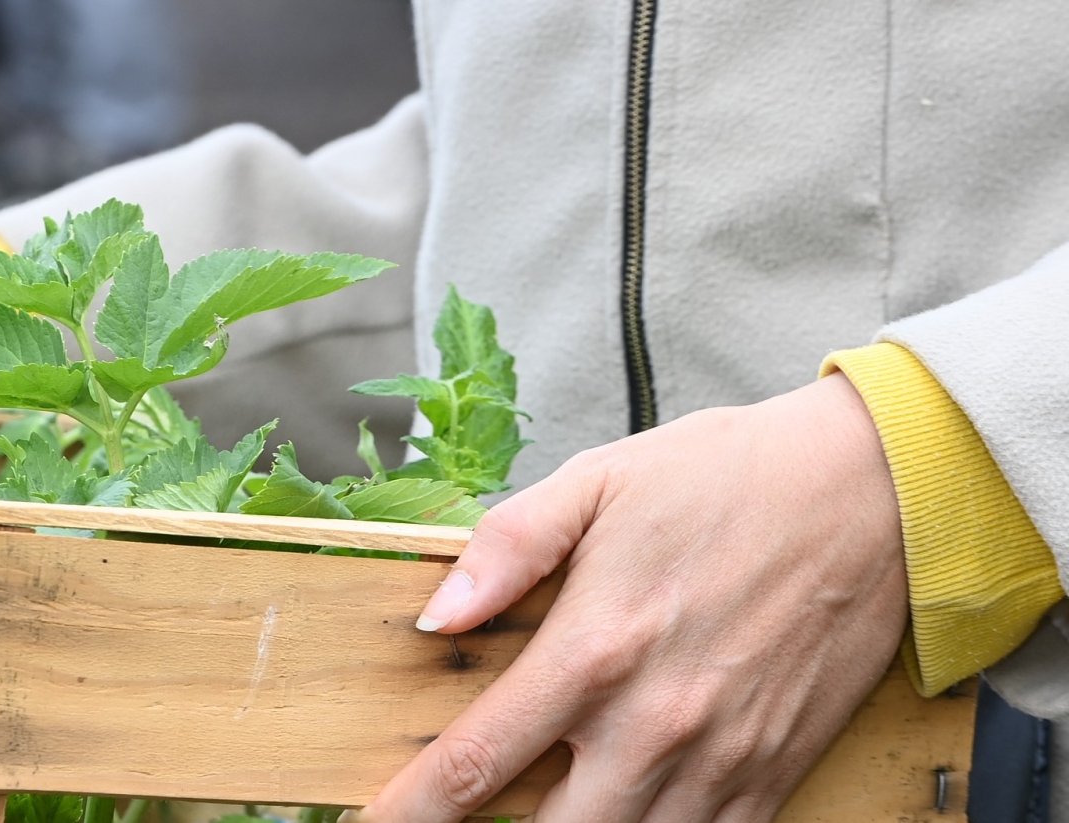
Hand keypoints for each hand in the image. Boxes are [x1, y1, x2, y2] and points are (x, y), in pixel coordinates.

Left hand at [361, 374, 905, 822]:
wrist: (878, 492)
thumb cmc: (730, 477)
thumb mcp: (598, 483)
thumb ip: (505, 549)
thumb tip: (433, 617)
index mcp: (594, 650)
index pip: (476, 760)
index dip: (411, 808)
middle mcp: (652, 722)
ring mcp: (718, 758)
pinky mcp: (773, 772)